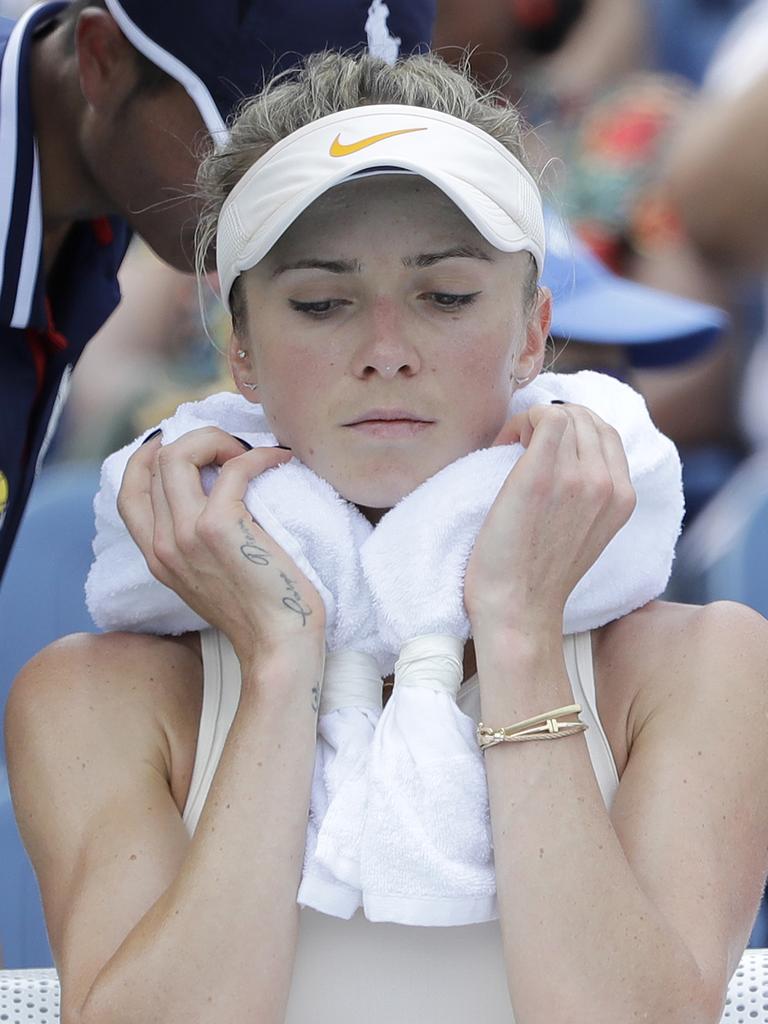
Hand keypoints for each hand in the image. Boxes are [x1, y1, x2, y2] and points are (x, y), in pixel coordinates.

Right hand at [117, 427, 326, 659]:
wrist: (278, 646)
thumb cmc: (259, 614)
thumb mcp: (209, 579)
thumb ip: (196, 545)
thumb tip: (215, 495)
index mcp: (157, 556)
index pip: (130, 491)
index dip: (149, 456)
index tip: (179, 441)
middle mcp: (163, 543)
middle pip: (156, 462)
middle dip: (196, 440)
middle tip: (232, 449)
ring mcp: (187, 534)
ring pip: (180, 455)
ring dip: (218, 441)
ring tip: (248, 453)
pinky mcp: (220, 526)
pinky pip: (233, 468)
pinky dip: (257, 456)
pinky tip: (279, 460)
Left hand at [464, 403, 635, 633]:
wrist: (517, 609)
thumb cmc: (539, 576)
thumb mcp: (587, 532)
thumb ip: (591, 494)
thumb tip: (571, 453)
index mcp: (623, 497)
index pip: (605, 432)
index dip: (570, 430)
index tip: (539, 450)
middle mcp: (607, 484)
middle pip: (584, 417)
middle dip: (548, 422)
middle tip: (518, 447)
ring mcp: (577, 479)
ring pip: (562, 414)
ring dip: (530, 423)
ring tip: (508, 450)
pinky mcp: (540, 477)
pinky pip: (544, 416)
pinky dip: (520, 421)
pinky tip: (502, 445)